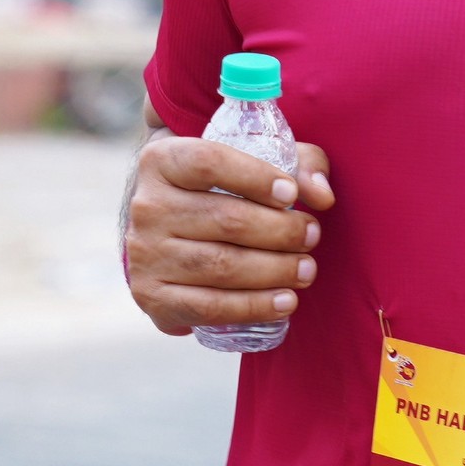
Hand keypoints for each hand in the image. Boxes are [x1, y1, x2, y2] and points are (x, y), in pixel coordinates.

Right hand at [122, 134, 335, 336]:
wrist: (170, 233)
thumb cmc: (221, 188)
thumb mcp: (253, 158)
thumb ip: (297, 163)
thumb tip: (321, 194)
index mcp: (161, 160)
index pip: (208, 162)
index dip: (255, 177)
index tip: (292, 195)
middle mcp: (146, 206)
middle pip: (224, 219)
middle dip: (280, 231)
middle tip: (312, 236)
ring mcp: (143, 254)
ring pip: (220, 265)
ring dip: (274, 271)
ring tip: (307, 270)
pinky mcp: (152, 296)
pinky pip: (207, 307)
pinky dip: (252, 307)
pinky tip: (285, 302)